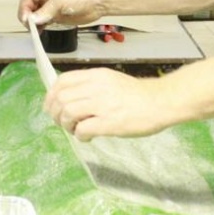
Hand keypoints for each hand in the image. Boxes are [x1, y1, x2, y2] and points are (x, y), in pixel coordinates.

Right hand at [17, 0, 106, 27]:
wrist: (96, 4)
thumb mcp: (60, 2)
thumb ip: (45, 11)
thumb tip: (32, 20)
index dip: (24, 8)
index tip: (25, 19)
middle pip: (29, 7)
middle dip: (28, 17)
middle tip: (30, 27)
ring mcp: (50, 6)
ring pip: (35, 15)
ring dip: (33, 23)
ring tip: (35, 30)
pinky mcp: (55, 16)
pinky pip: (42, 21)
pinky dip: (40, 27)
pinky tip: (40, 31)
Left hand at [44, 67, 176, 140]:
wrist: (162, 102)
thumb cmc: (139, 95)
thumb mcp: (112, 81)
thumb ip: (92, 87)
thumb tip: (72, 99)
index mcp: (96, 76)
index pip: (62, 81)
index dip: (51, 95)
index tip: (52, 107)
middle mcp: (96, 87)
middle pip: (61, 98)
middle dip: (56, 113)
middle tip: (63, 123)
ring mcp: (102, 105)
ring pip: (68, 113)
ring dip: (67, 125)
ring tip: (76, 130)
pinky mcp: (109, 122)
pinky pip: (82, 129)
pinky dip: (80, 135)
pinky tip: (88, 137)